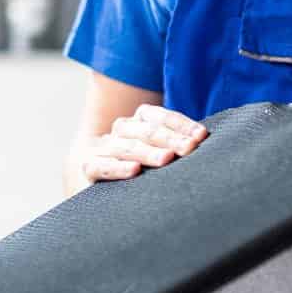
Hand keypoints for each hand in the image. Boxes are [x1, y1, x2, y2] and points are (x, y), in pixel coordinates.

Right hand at [76, 104, 206, 182]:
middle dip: (170, 138)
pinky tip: (134, 171)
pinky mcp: (88, 166)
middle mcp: (120, 130)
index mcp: (138, 121)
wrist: (92, 176)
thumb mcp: (155, 150)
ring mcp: (103, 147)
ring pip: (127, 146)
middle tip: (189, 148)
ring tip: (166, 159)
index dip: (181, 124)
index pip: (160, 116)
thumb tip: (203, 142)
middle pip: (146, 130)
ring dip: (148, 152)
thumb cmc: (136, 165)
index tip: (201, 135)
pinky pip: (102, 166)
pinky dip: (117, 168)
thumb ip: (175, 144)